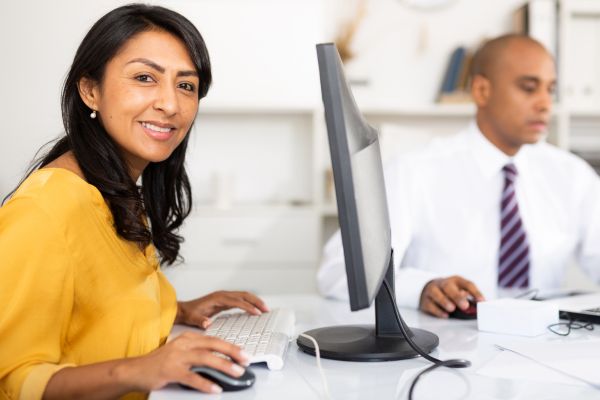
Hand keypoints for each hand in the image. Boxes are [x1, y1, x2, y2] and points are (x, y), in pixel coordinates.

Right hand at [123, 331, 249, 393]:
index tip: (244, 353)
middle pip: (213, 345)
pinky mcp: (170, 371)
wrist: (135, 370)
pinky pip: (192, 377)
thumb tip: (220, 360)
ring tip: (236, 373)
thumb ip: (197, 353)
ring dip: (224, 366)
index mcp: (187, 338)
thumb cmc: (159, 362)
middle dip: (232, 352)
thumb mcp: (180, 352)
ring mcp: (176, 357)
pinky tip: (215, 388)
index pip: (214, 340)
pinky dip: (206, 383)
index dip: (230, 346)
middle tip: (246, 360)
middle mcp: (183, 344)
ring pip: (205, 359)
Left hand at [176, 290, 268, 327]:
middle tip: (266, 309)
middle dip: (256, 301)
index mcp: (218, 298)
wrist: (184, 310)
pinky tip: (254, 310)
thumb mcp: (193, 318)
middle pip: (244, 295)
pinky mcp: (225, 301)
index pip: (237, 301)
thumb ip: (200, 321)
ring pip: (244, 296)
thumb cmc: (189, 314)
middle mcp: (223, 295)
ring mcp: (225, 297)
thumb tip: (207, 323)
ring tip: (264, 309)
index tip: (257, 313)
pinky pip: (241, 300)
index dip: (248, 307)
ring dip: (255, 301)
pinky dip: (249, 303)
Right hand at [419, 275, 484, 317]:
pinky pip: (429, 304)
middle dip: (456, 296)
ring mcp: (432, 290)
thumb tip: (474, 309)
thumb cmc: (449, 292)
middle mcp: (443, 283)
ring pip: (435, 293)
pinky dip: (437, 310)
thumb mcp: (460, 292)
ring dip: (444, 301)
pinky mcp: (425, 300)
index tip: (481, 301)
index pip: (467, 284)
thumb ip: (468, 299)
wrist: (430, 289)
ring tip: (452, 308)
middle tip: (465, 305)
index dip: (475, 292)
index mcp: (456, 280)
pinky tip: (444, 315)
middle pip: (448, 287)